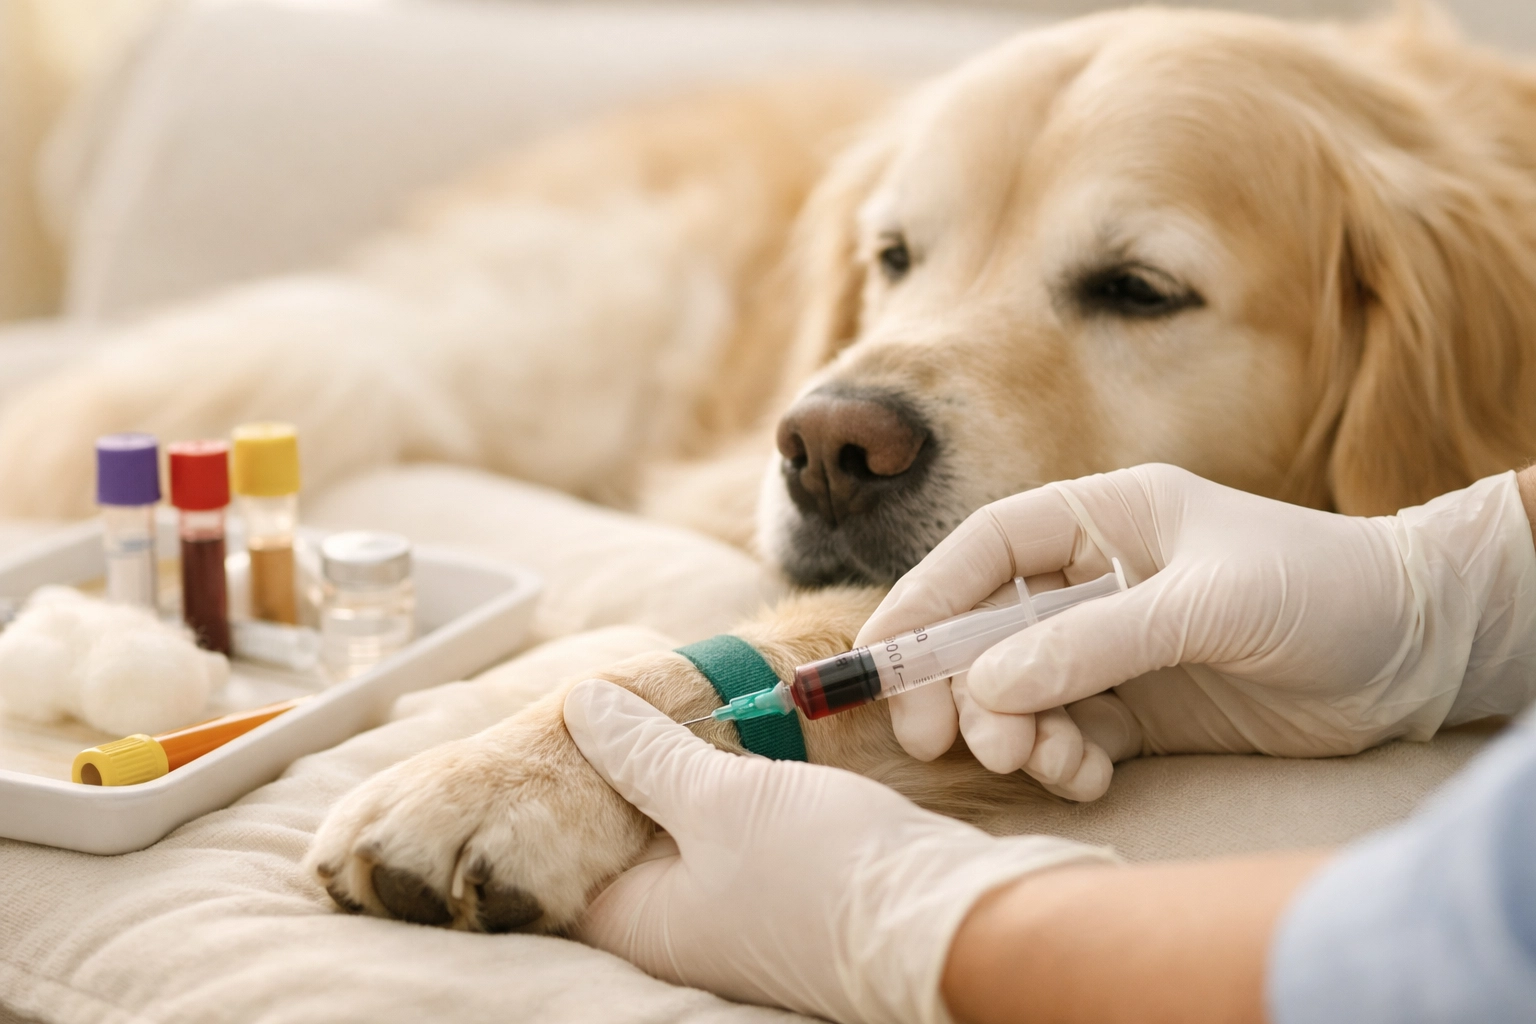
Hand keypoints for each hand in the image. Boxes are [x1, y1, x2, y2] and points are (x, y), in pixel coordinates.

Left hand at [563, 679, 1114, 1023]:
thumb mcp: (718, 797)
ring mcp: (737, 912)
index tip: (576, 714)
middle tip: (626, 692)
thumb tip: (581, 704)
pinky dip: (731, 785)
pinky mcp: (788, 890)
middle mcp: (682, 928)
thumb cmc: (823, 869)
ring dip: (684, 768)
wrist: (949, 916)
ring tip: (679, 699)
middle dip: (626, 766)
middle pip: (628, 837)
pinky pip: (739, 830)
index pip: (566, 856)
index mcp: (642, 922)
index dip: (563, 784)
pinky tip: (739, 737)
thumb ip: (646, 754)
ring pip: (688, 828)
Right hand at [860, 464, 1535, 776]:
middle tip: (941, 739)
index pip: (985, 550)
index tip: (882, 658)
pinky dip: (1059, 761)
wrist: (1419, 653)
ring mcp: (1115, 647)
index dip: (924, 599)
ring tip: (1037, 761)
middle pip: (986, 628)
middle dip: (956, 684)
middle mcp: (1096, 580)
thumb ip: (1094, 643)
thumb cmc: (1321, 591)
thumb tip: (986, 686)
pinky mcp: (1141, 709)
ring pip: (1019, 691)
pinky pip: (1067, 736)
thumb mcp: (1207, 605)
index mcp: (1104, 520)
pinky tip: (1086, 775)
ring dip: (1011, 731)